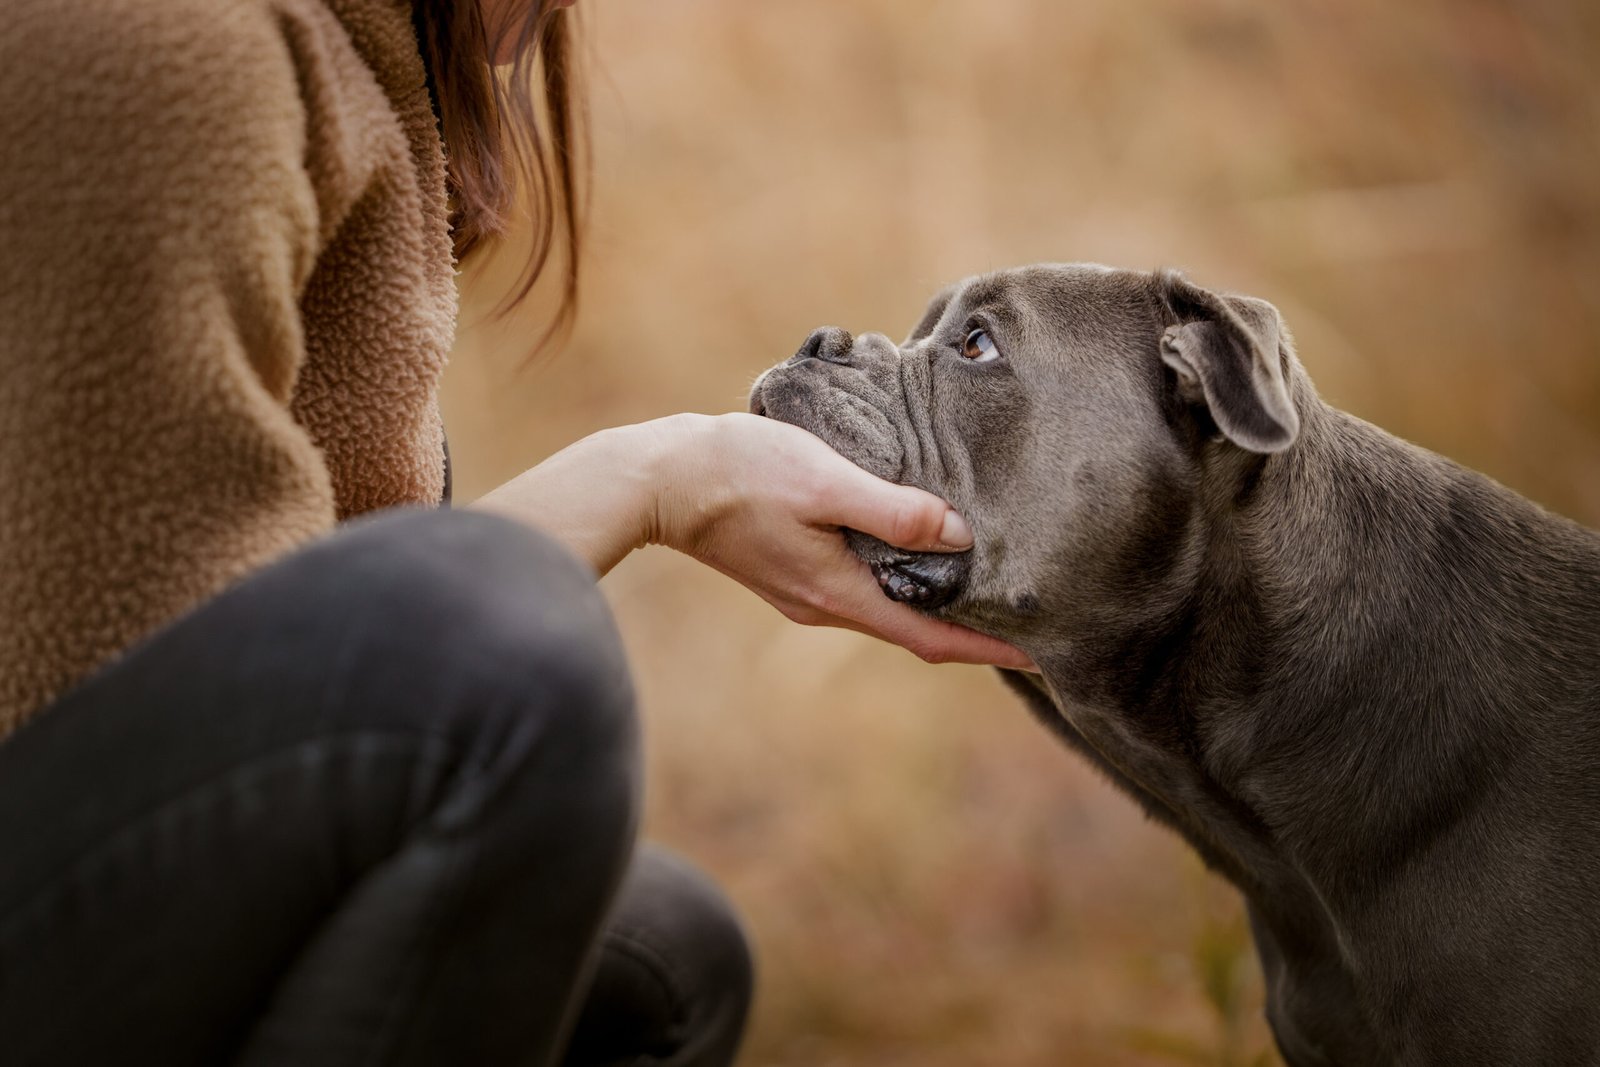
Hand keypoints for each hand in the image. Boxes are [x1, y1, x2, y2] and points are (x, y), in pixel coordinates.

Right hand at [644, 413, 1034, 669]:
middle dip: (972, 630)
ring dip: (937, 600)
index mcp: (840, 595)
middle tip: (1028, 617)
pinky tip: (917, 547)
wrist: (660, 480)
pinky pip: (863, 582)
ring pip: (889, 605)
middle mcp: (827, 605)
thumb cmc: (740, 473)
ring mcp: (806, 591)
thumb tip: (959, 534)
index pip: (931, 638)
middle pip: (915, 629)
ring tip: (986, 582)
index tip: (1040, 655)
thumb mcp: (824, 482)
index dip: (988, 649)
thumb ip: (892, 510)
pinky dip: (902, 576)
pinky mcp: (792, 569)